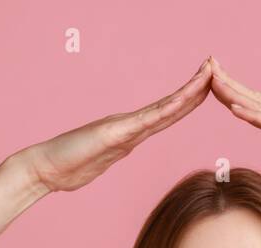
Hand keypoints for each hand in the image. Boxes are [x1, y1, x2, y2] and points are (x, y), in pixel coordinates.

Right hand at [24, 58, 212, 192]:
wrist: (44, 169)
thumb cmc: (68, 167)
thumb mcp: (100, 161)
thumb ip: (111, 152)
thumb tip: (118, 151)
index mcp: (130, 133)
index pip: (167, 115)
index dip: (189, 100)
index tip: (209, 86)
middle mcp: (130, 125)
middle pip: (172, 106)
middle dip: (196, 87)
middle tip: (216, 65)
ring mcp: (123, 128)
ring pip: (164, 108)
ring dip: (189, 91)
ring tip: (209, 72)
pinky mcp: (114, 134)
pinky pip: (147, 120)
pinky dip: (168, 109)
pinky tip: (184, 100)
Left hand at [207, 56, 260, 192]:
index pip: (257, 108)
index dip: (234, 96)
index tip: (213, 86)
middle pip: (253, 99)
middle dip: (227, 84)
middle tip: (205, 66)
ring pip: (259, 106)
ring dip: (234, 93)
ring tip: (211, 79)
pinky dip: (253, 116)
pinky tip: (234, 109)